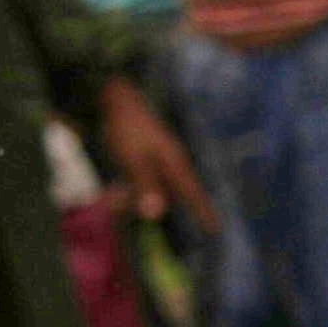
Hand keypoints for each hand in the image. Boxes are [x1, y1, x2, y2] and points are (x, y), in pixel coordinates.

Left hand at [97, 77, 217, 235]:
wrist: (114, 97)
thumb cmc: (126, 128)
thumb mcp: (133, 159)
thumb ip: (146, 185)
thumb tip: (157, 214)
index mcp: (174, 163)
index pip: (194, 192)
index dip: (204, 211)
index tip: (217, 229)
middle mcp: (170, 163)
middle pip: (167, 195)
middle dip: (145, 206)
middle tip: (118, 204)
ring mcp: (157, 159)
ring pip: (150, 189)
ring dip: (131, 197)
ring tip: (109, 195)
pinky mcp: (143, 156)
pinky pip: (140, 181)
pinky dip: (127, 187)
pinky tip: (112, 187)